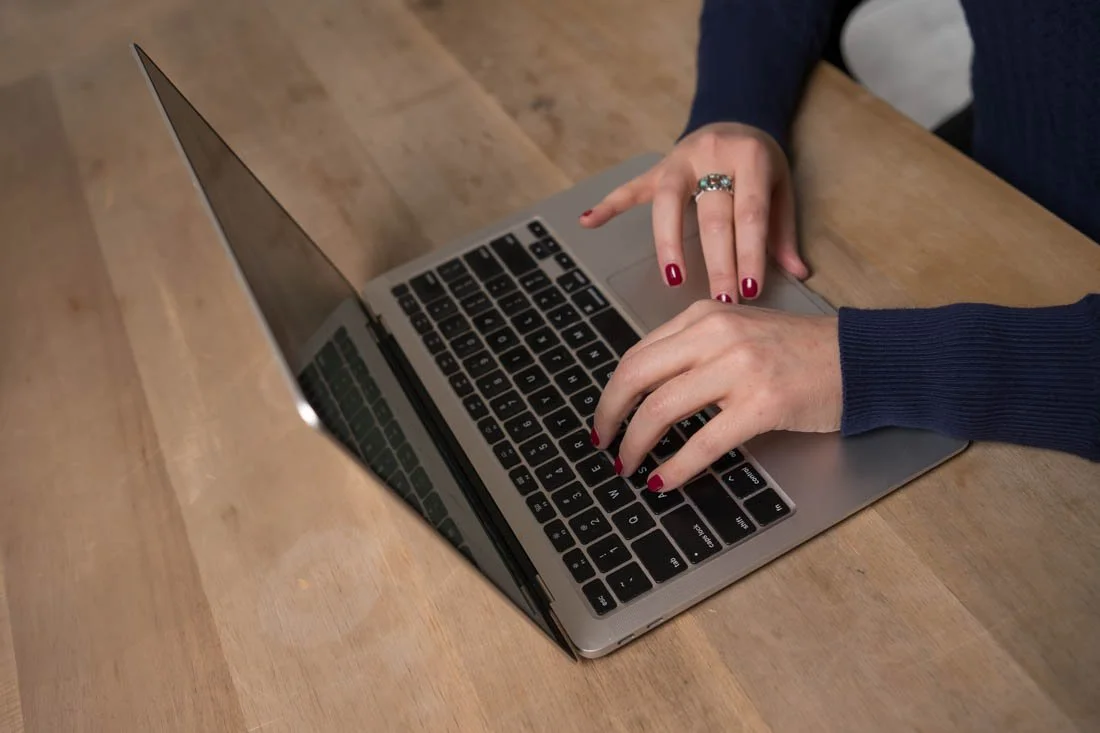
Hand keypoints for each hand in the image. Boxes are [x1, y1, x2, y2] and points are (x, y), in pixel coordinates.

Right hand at [579, 122, 808, 302]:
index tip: (749, 288)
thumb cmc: (760, 163)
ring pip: (668, 204)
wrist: (736, 115)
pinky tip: (589, 221)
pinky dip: (608, 204)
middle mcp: (712, 155)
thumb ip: (783, 231)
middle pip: (712, 215)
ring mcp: (679, 160)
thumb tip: (799, 273)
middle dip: (718, 262)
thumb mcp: (781, 187)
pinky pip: (631, 188)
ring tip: (674, 280)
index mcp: (751, 158)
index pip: (750, 213)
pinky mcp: (657, 168)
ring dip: (670, 245)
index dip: (750, 252)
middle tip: (721, 300)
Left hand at [591, 300, 841, 491]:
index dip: (612, 392)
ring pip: (661, 408)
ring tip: (628, 466)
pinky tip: (664, 481)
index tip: (605, 418)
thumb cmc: (799, 353)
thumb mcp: (739, 333)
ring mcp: (739, 367)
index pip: (638, 354)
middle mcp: (716, 334)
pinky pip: (702, 442)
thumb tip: (646, 393)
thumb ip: (694, 351)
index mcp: (704, 316)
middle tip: (603, 443)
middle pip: (636, 376)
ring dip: (636, 444)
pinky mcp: (761, 404)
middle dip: (610, 415)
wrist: (859, 360)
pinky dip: (676, 467)